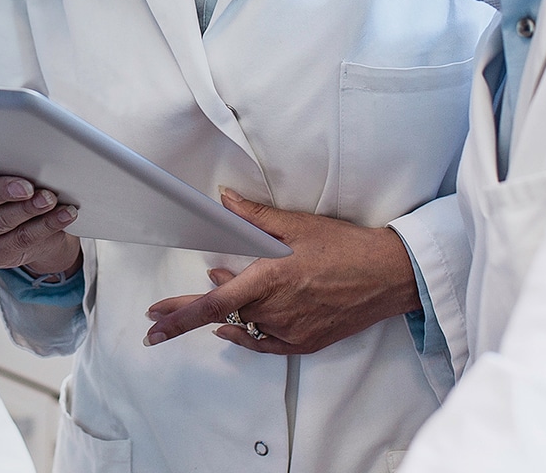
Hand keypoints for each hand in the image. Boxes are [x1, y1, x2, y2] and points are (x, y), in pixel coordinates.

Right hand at [0, 156, 81, 277]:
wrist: (26, 223)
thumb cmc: (9, 182)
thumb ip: (0, 156)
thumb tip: (28, 145)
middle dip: (0, 191)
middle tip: (26, 186)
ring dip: (28, 209)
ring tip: (50, 198)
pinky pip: (20, 240)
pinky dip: (46, 225)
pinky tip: (63, 214)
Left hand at [140, 189, 419, 353]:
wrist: (392, 275)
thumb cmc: (348, 247)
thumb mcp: (299, 225)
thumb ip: (255, 218)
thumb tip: (224, 200)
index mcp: (271, 280)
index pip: (213, 304)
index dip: (179, 317)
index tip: (153, 325)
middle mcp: (278, 310)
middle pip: (222, 314)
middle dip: (190, 310)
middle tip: (159, 312)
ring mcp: (292, 330)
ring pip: (245, 325)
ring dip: (228, 311)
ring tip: (220, 289)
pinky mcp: (306, 343)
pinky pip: (265, 344)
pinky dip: (247, 334)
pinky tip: (235, 326)